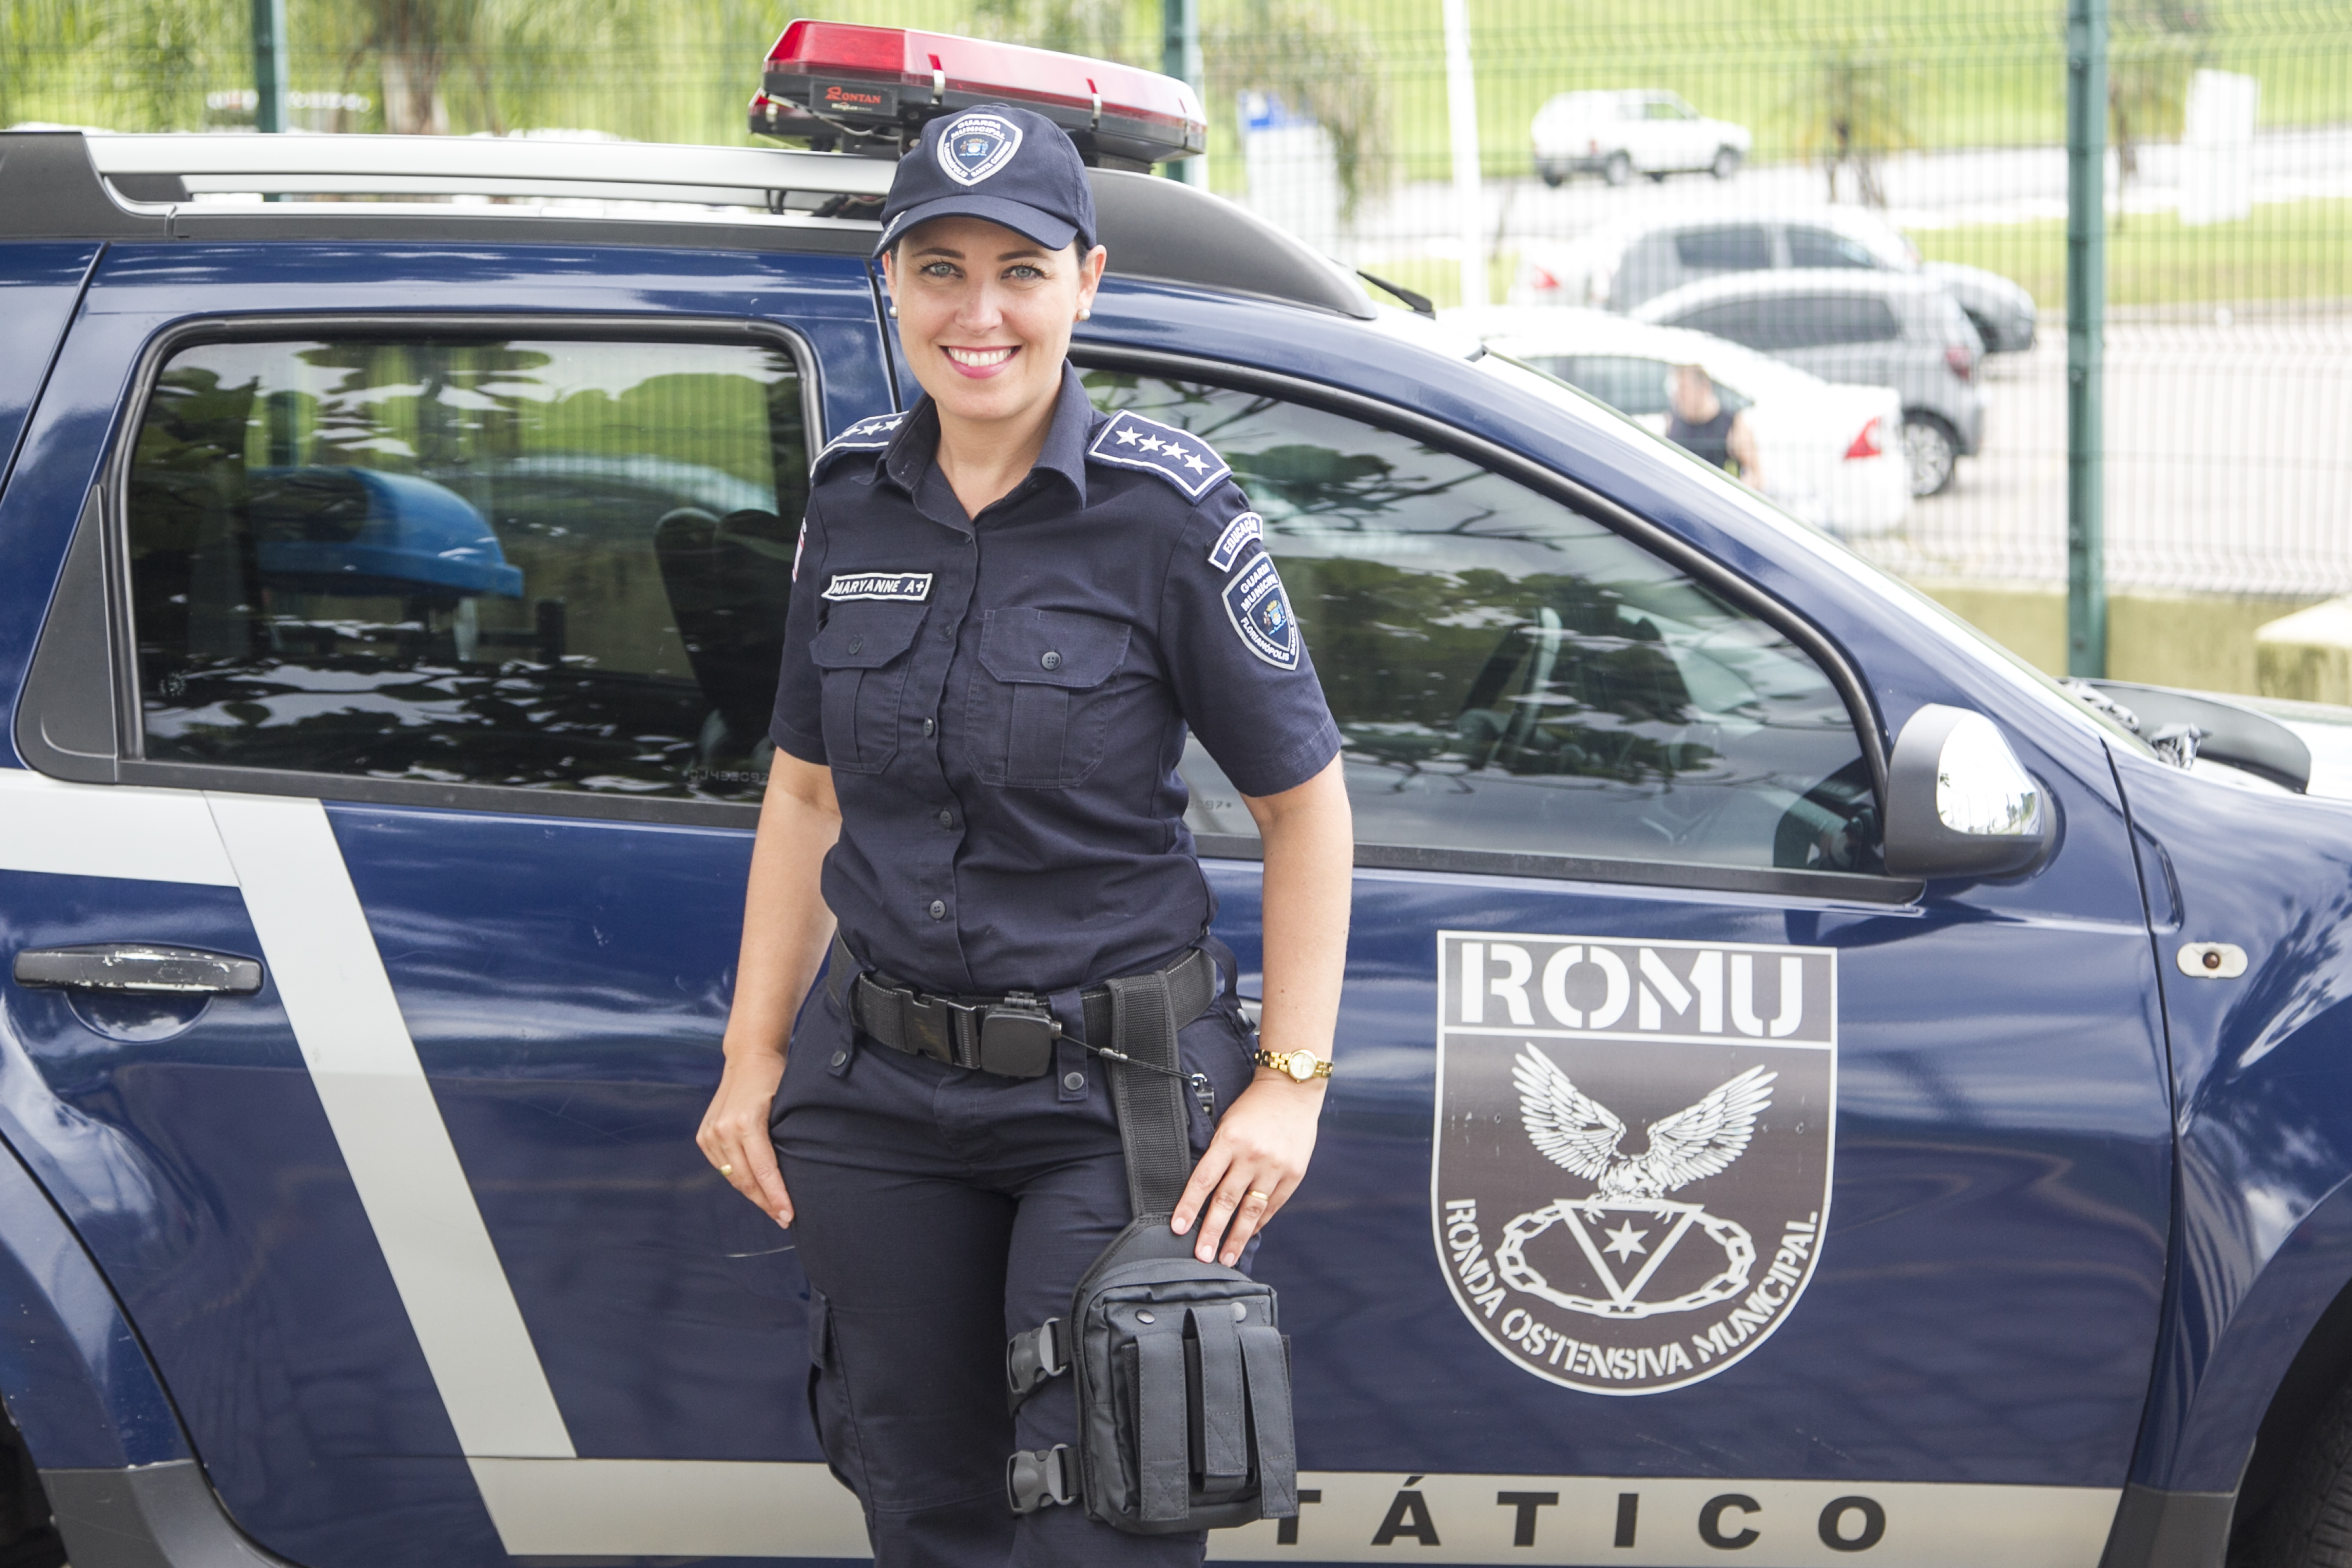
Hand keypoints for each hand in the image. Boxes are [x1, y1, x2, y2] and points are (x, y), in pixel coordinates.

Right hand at [696, 1049, 792, 1226]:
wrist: (749, 1057)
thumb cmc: (775, 1079)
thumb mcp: (786, 1107)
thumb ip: (785, 1139)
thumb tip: (796, 1176)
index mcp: (745, 1123)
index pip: (764, 1171)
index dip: (777, 1197)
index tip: (788, 1216)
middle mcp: (723, 1131)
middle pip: (747, 1180)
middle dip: (766, 1202)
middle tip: (784, 1218)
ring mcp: (710, 1134)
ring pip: (734, 1177)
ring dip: (753, 1194)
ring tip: (772, 1207)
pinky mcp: (704, 1136)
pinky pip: (723, 1167)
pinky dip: (740, 1179)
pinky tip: (755, 1188)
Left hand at [1172, 1075, 1323, 1264]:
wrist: (1292, 1090)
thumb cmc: (1254, 1107)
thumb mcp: (1227, 1124)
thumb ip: (1217, 1156)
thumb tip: (1202, 1193)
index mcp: (1229, 1140)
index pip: (1203, 1180)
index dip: (1189, 1206)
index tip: (1178, 1227)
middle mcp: (1252, 1156)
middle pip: (1226, 1201)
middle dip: (1212, 1231)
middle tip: (1201, 1256)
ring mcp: (1275, 1167)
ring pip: (1251, 1210)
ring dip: (1237, 1237)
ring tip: (1226, 1258)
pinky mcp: (1293, 1174)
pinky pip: (1272, 1205)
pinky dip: (1259, 1223)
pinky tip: (1248, 1235)